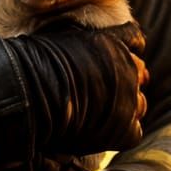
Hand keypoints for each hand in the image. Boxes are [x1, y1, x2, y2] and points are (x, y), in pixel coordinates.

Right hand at [6, 23, 147, 157]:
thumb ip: (85, 39)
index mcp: (112, 42)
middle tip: (104, 90)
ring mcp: (130, 99)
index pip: (134, 40)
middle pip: (140, 72)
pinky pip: (132, 130)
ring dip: (125, 106)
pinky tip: (96, 129)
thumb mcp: (62, 39)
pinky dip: (118, 131)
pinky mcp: (127, 130)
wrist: (30, 98)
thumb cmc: (36, 67)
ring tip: (97, 113)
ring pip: (139, 103)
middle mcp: (128, 67)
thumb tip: (87, 41)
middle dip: (126, 79)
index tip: (113, 59)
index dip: (125, 50)